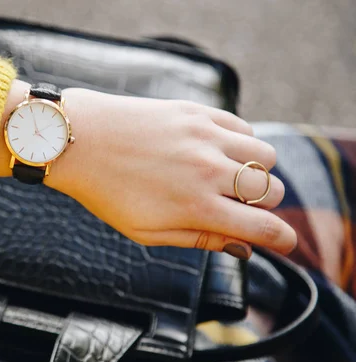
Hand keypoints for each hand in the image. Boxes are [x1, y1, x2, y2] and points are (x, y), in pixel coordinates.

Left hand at [43, 88, 296, 257]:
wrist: (79, 140)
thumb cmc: (106, 192)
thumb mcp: (147, 232)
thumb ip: (200, 240)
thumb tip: (242, 249)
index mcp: (197, 208)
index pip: (266, 228)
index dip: (283, 240)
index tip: (282, 242)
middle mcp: (209, 171)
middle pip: (273, 192)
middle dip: (264, 207)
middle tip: (240, 208)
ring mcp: (206, 137)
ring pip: (266, 157)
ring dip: (256, 173)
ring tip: (227, 177)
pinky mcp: (197, 112)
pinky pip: (244, 128)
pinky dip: (241, 143)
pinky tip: (216, 151)